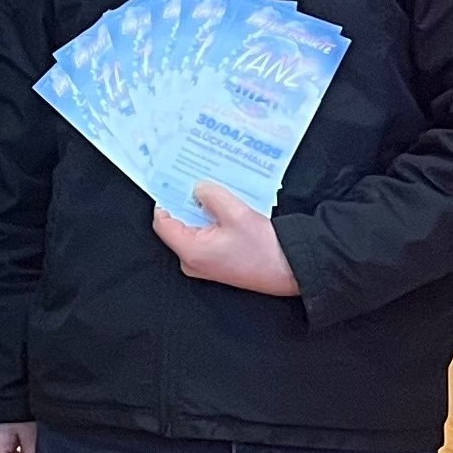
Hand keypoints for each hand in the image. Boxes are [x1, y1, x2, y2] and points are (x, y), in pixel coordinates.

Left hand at [154, 183, 301, 296]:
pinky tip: (221, 209)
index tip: (175, 183)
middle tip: (195, 183)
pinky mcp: (215, 263)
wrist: (291, 270)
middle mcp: (191, 261)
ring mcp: (203, 265)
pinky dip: (209, 222)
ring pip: (191, 230)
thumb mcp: (237, 213)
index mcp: (191, 251)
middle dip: (185, 203)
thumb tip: (197, 188)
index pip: (162, 222)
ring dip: (200, 212)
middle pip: (176, 225)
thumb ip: (211, 196)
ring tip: (211, 194)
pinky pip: (203, 238)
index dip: (167, 200)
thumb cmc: (265, 249)